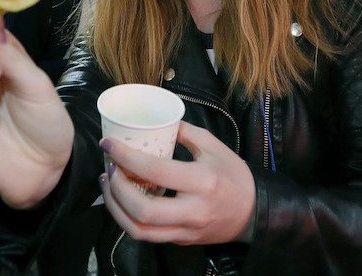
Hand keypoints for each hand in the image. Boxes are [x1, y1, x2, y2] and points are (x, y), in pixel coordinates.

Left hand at [98, 122, 255, 244]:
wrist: (253, 213)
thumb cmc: (233, 176)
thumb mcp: (214, 146)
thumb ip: (185, 133)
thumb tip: (158, 121)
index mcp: (203, 181)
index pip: (156, 171)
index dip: (126, 157)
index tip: (108, 145)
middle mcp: (193, 210)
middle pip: (142, 210)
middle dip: (117, 189)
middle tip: (109, 168)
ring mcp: (186, 230)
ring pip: (139, 230)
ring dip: (115, 208)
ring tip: (109, 185)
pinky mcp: (180, 240)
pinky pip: (146, 235)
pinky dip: (127, 219)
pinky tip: (122, 201)